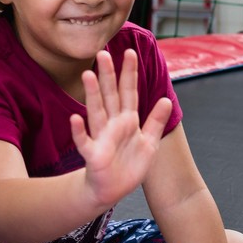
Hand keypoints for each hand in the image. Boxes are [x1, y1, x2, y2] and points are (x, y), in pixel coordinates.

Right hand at [71, 49, 172, 208]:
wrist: (113, 190)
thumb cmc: (129, 165)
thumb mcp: (149, 142)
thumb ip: (156, 121)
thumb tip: (166, 99)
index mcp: (128, 120)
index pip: (129, 92)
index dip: (129, 73)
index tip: (130, 53)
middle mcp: (113, 125)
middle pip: (110, 96)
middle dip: (107, 76)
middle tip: (103, 53)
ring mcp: (101, 138)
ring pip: (96, 112)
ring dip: (92, 94)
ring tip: (88, 75)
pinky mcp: (93, 154)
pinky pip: (84, 141)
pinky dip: (79, 131)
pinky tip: (75, 119)